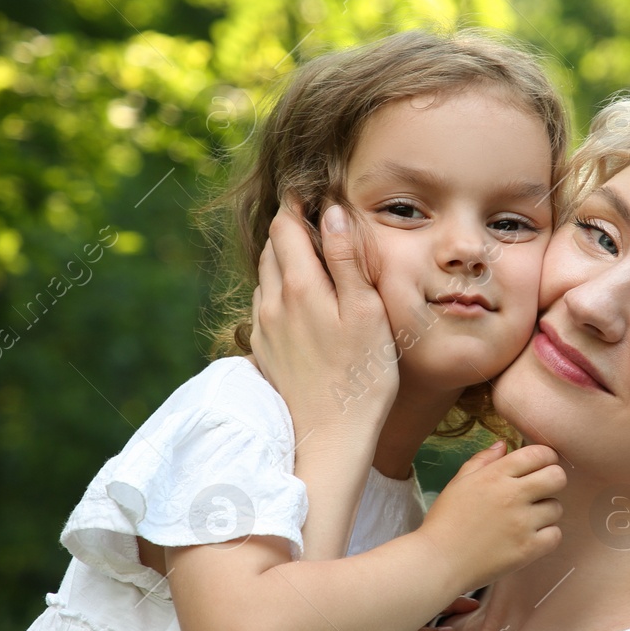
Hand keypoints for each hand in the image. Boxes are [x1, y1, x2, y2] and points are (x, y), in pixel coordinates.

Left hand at [251, 198, 398, 438]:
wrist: (331, 438)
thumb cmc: (362, 376)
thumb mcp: (367, 312)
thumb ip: (347, 259)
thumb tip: (332, 212)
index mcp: (299, 286)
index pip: (285, 225)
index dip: (296, 203)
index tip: (311, 192)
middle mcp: (271, 302)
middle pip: (272, 247)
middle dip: (290, 228)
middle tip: (316, 219)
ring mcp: (263, 328)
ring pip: (266, 276)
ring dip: (285, 260)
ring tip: (313, 258)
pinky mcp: (262, 351)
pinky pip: (266, 306)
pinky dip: (281, 291)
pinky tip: (304, 303)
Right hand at [420, 442, 564, 595]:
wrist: (439, 561)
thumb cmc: (445, 520)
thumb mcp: (459, 482)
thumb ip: (482, 460)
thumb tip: (504, 445)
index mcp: (495, 475)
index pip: (538, 454)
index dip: (546, 456)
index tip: (542, 464)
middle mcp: (513, 495)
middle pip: (557, 477)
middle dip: (552, 480)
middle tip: (540, 490)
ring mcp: (522, 523)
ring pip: (557, 507)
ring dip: (546, 511)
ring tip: (529, 518)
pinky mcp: (528, 549)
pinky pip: (555, 535)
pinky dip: (547, 535)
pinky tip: (530, 536)